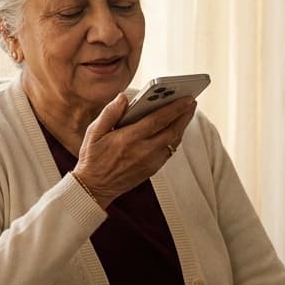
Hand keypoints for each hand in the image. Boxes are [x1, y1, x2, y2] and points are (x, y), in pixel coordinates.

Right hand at [73, 92, 195, 207]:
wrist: (94, 187)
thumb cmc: (92, 157)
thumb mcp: (94, 132)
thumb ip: (109, 113)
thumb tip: (123, 97)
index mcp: (128, 139)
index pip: (158, 120)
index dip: (175, 108)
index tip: (187, 98)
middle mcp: (143, 151)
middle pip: (172, 130)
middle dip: (184, 115)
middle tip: (191, 101)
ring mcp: (150, 162)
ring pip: (173, 141)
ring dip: (182, 126)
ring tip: (187, 112)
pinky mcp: (152, 169)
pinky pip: (169, 150)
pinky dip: (175, 138)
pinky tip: (175, 128)